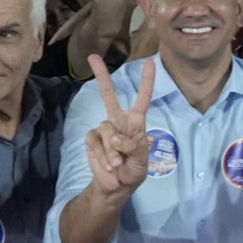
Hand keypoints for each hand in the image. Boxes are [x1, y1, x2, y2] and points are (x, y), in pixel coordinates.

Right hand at [84, 54, 156, 199]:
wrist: (116, 186)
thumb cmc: (134, 170)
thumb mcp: (141, 161)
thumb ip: (132, 147)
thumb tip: (115, 138)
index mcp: (136, 122)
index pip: (143, 98)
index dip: (147, 81)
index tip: (150, 62)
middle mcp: (119, 121)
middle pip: (109, 95)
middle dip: (101, 76)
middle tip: (92, 57)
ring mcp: (104, 129)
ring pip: (105, 129)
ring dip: (112, 150)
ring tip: (118, 163)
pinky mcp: (92, 139)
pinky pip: (95, 141)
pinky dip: (102, 155)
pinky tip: (108, 164)